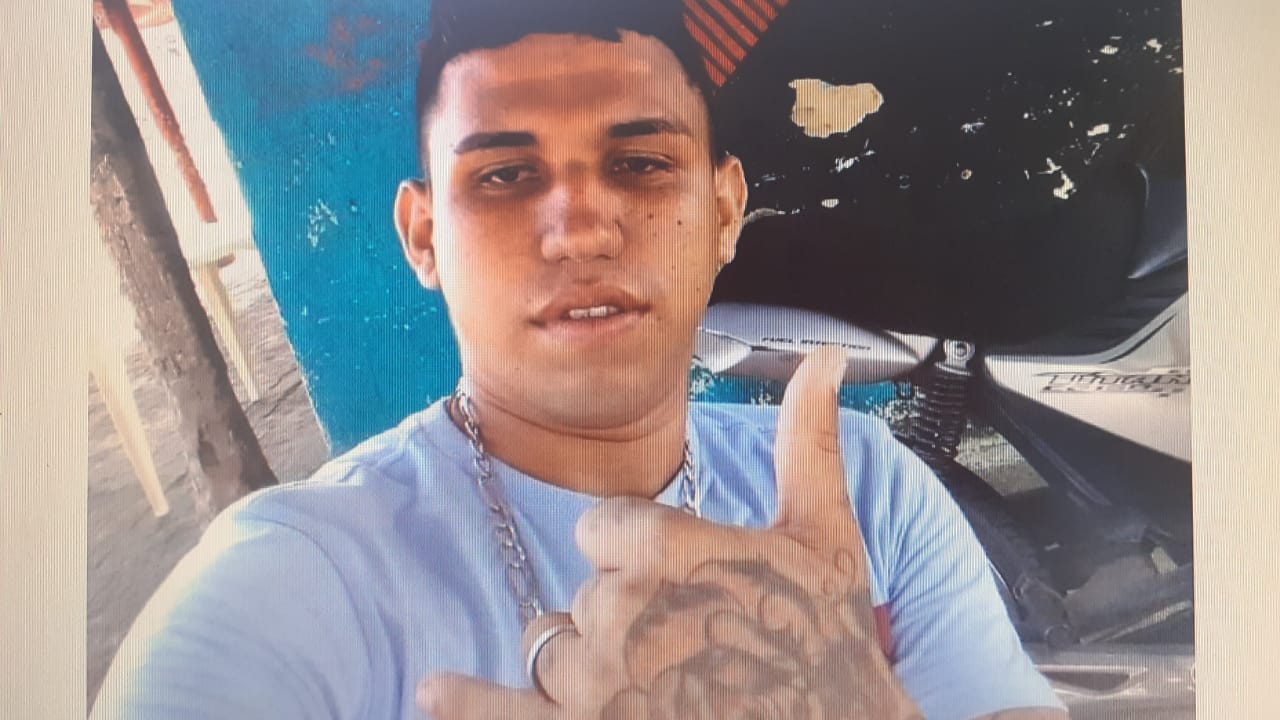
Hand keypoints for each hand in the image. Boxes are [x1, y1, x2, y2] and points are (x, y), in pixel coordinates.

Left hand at [418, 347, 921, 719]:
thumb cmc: (831, 642)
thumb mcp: (825, 535)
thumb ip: (808, 440)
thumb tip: (826, 357)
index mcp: (668, 549)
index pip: (603, 529)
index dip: (637, 554)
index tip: (681, 579)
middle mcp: (621, 611)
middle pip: (583, 593)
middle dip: (623, 616)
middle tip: (690, 647)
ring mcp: (597, 683)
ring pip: (551, 648)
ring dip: (586, 664)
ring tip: (656, 686)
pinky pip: (503, 714)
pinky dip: (464, 702)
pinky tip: (433, 690)